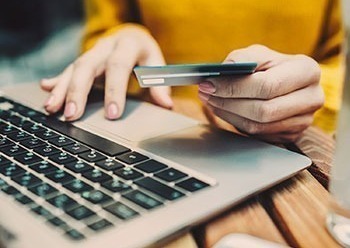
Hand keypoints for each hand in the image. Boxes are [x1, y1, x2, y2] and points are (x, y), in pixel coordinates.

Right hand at [41, 25, 172, 120]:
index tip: (112, 113)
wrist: (131, 34)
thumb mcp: (156, 63)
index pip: (118, 66)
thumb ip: (160, 83)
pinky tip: (46, 90)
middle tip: (73, 115)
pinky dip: (57, 81)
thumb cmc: (145, 52)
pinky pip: (67, 69)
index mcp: (128, 45)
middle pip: (88, 66)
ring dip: (61, 89)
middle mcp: (106, 46)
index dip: (114, 90)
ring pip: (74, 68)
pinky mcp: (84, 59)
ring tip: (52, 109)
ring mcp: (92, 52)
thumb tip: (166, 104)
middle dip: (78, 91)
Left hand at [198, 45, 323, 142]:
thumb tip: (221, 71)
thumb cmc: (270, 66)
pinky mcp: (291, 135)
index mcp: (307, 71)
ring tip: (209, 100)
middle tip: (204, 93)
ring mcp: (304, 120)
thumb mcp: (258, 54)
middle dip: (227, 102)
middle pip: (263, 110)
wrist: (286, 83)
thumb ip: (242, 58)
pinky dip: (235, 122)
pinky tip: (222, 109)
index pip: (266, 86)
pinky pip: (257, 135)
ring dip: (227, 113)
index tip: (208, 83)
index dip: (234, 87)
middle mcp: (312, 98)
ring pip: (258, 126)